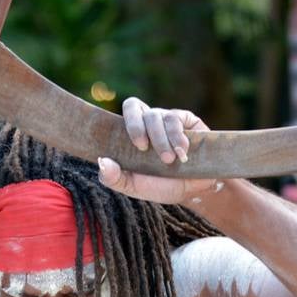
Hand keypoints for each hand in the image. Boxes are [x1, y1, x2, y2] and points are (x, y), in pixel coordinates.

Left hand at [98, 97, 219, 204]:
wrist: (195, 191)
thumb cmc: (162, 186)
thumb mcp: (136, 187)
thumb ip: (114, 178)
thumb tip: (102, 162)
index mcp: (131, 133)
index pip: (121, 114)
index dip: (126, 122)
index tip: (137, 146)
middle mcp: (147, 121)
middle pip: (134, 105)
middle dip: (137, 127)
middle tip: (144, 148)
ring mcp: (167, 119)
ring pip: (157, 116)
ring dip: (161, 140)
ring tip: (169, 160)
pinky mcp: (187, 120)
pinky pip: (177, 119)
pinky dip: (178, 138)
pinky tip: (183, 154)